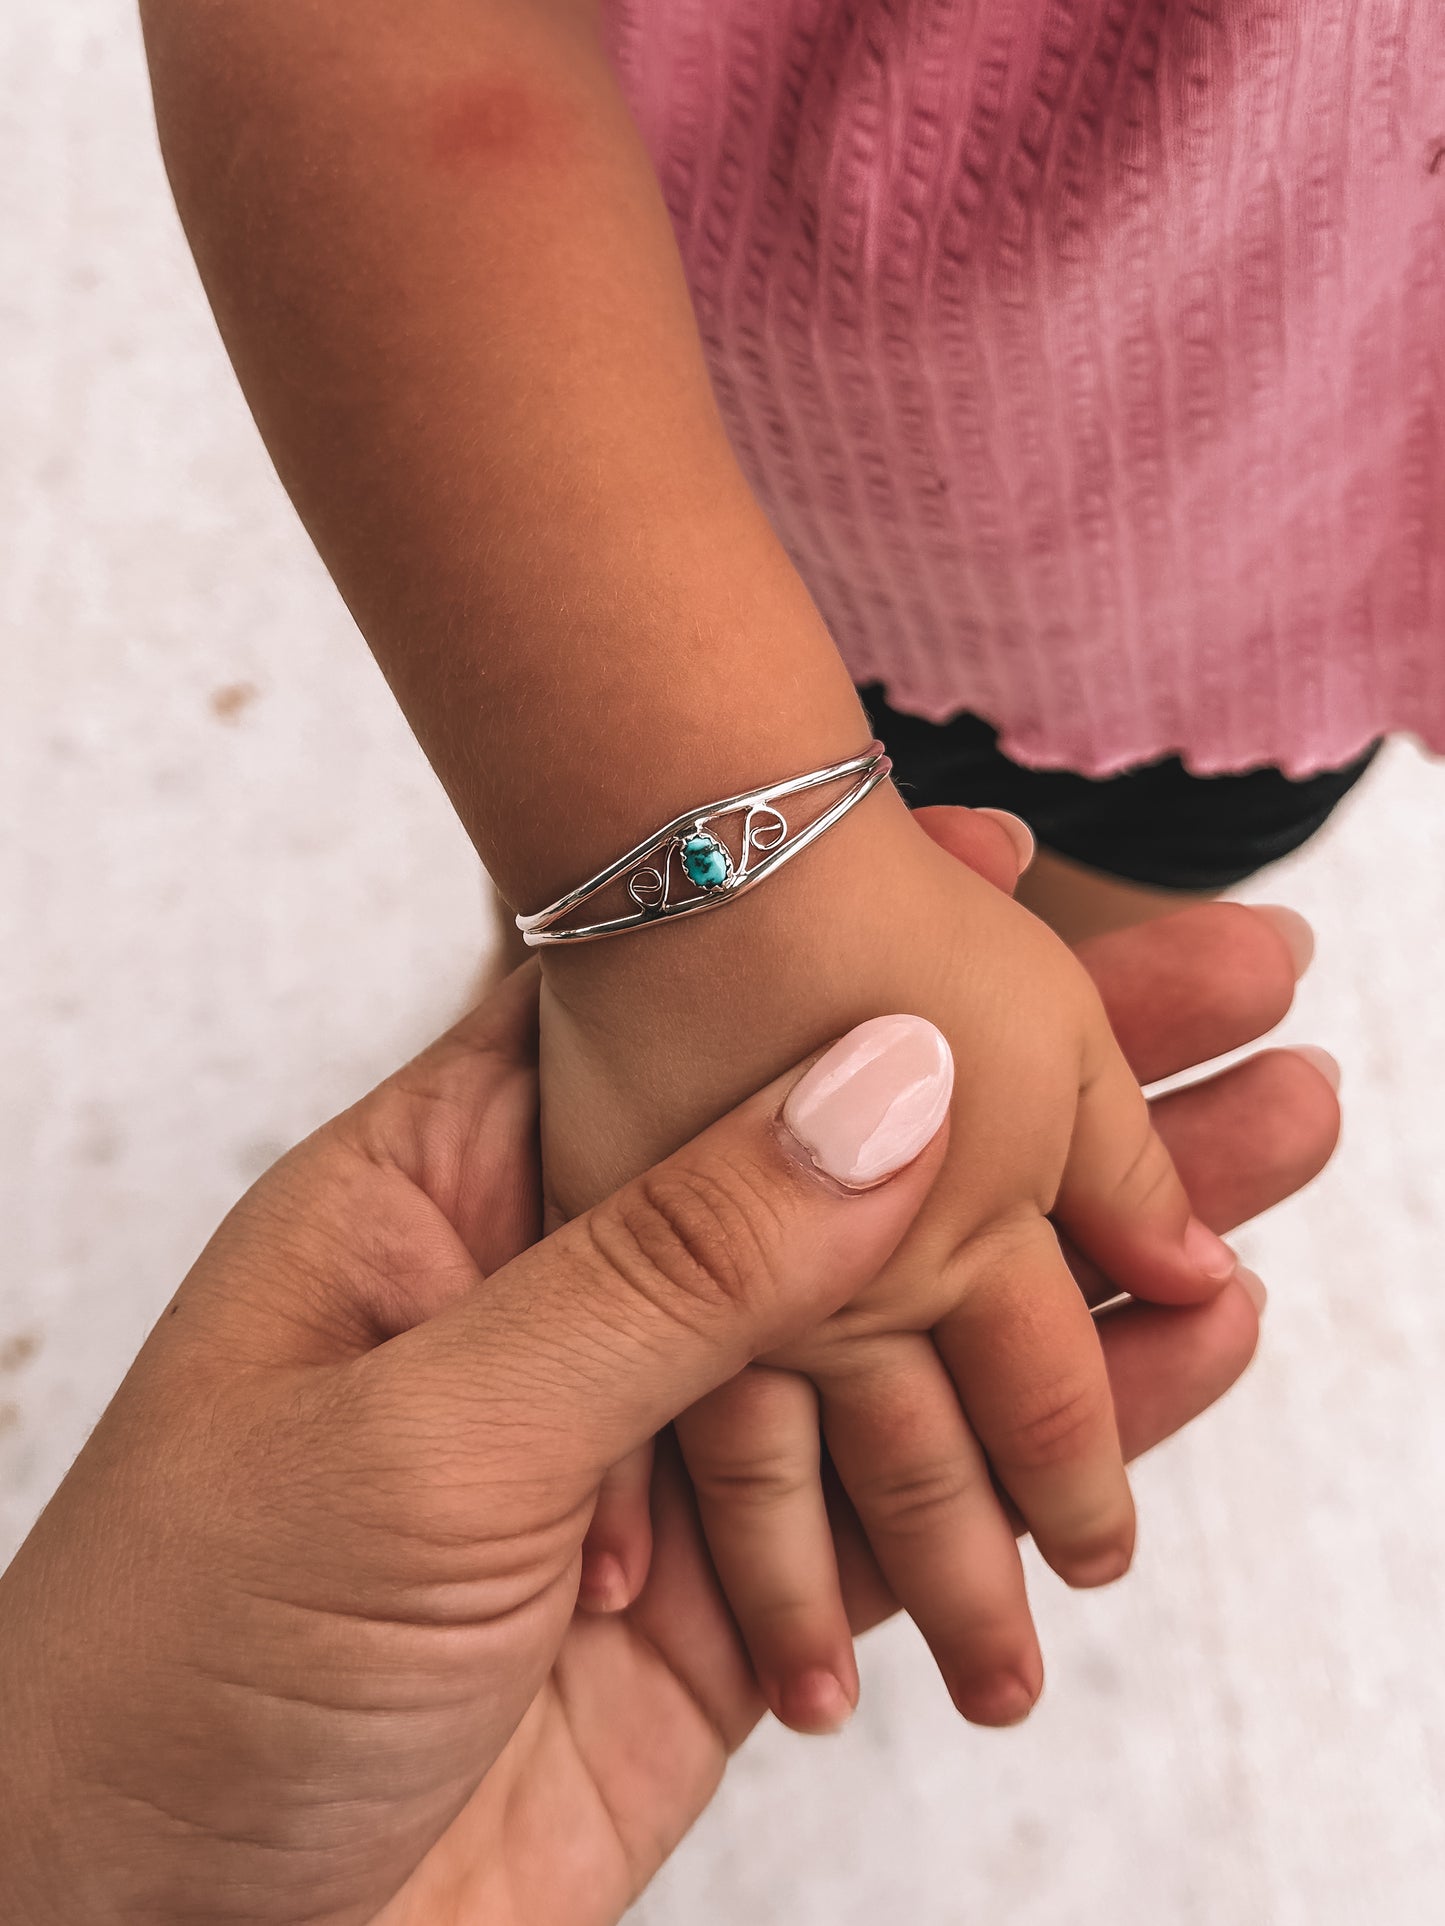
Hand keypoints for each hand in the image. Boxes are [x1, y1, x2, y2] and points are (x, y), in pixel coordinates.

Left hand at [0, 882, 1335, 1925]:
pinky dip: (1055, 1434)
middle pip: (842, 1157)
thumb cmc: (190, 1656)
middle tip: (1233, 987)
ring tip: (1274, 1147)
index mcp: (454, 1198)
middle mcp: (574, 1300)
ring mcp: (665, 1452)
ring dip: (1094, 1248)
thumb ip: (673, 1271)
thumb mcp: (431, 1430)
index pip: (676, 1015)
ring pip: (911, 1328)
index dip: (840, 933)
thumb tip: (893, 1088)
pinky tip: (1186, 1364)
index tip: (1001, 858)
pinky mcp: (729, 1607)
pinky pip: (915, 1501)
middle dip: (1043, 1080)